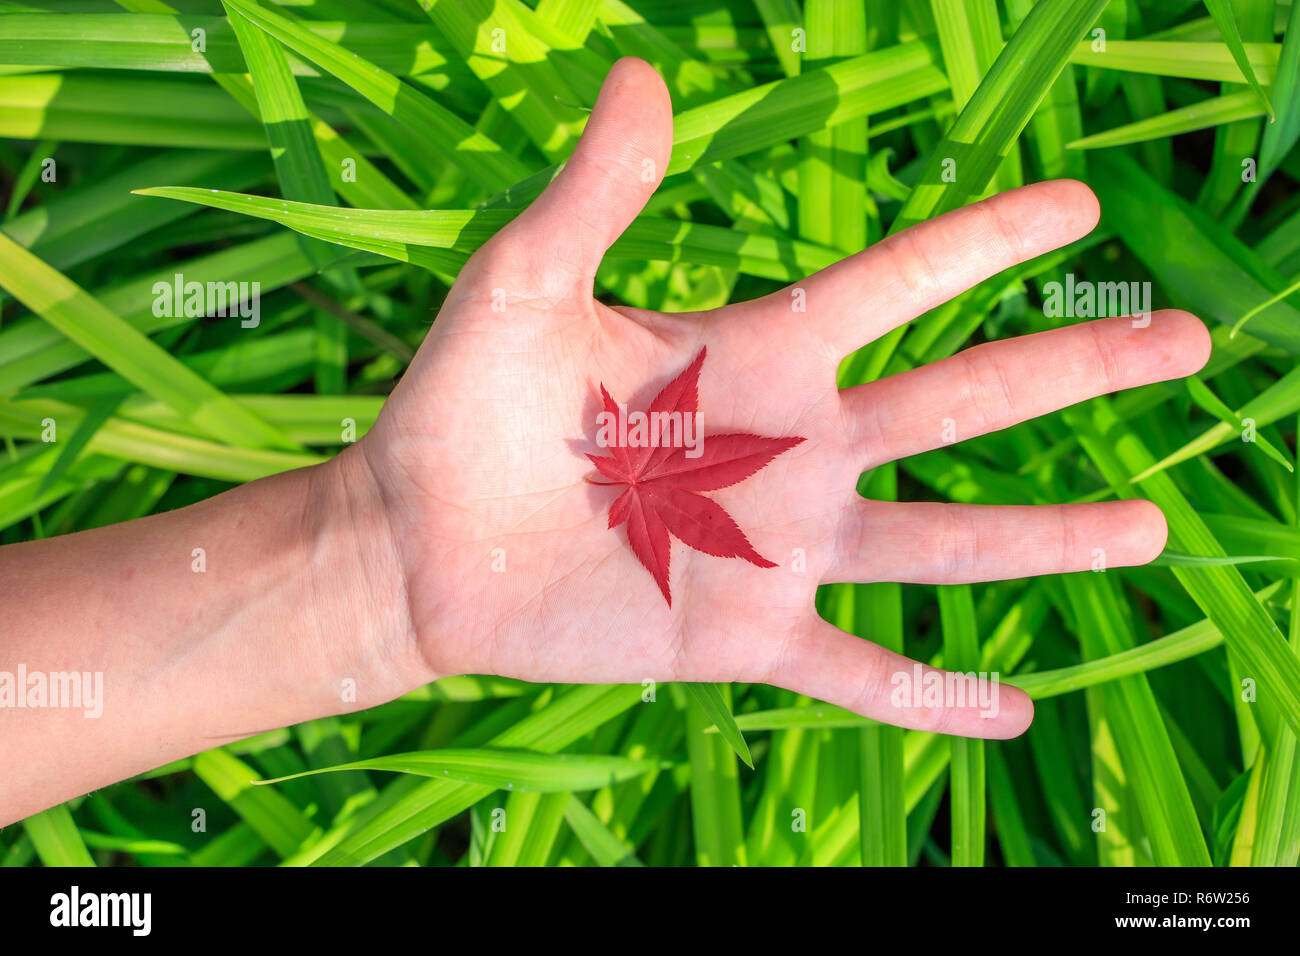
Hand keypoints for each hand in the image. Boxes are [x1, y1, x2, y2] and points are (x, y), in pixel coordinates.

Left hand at [344, 57, 1210, 738]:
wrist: (420, 543)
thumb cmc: (463, 404)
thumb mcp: (525, 283)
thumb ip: (595, 192)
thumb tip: (641, 72)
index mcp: (756, 352)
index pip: (901, 282)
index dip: (990, 239)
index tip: (1082, 209)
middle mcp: (792, 446)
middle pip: (965, 403)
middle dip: (1076, 368)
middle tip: (1186, 338)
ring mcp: (778, 549)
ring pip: (943, 542)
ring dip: (1047, 537)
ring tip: (1149, 529)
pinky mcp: (745, 638)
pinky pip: (861, 671)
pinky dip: (931, 696)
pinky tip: (1012, 712)